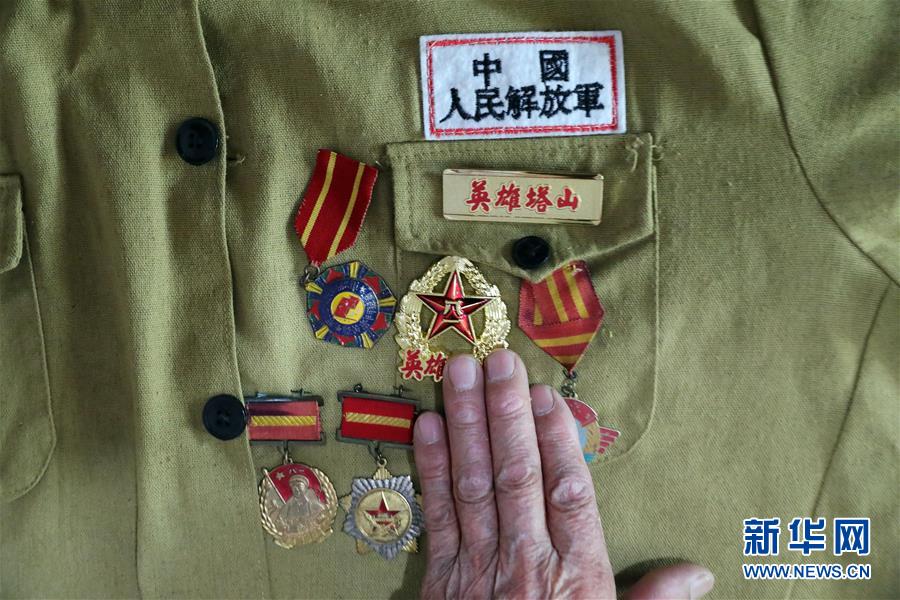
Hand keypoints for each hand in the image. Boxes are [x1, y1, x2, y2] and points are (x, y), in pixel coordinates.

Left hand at [413, 349, 713, 599]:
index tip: (547, 395)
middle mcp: (524, 562)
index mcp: (575, 575)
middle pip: (515, 476)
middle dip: (505, 415)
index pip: (567, 494)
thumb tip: (699, 573)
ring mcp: (476, 568)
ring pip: (471, 484)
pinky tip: (425, 425)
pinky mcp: (440, 579)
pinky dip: (428, 469)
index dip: (556, 442)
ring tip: (459, 373)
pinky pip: (435, 515)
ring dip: (465, 425)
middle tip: (499, 360)